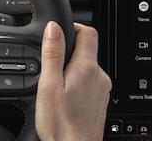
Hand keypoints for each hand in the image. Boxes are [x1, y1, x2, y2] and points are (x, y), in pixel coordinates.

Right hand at [34, 21, 111, 140]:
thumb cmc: (61, 124)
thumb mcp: (49, 85)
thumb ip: (53, 54)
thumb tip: (54, 28)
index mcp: (87, 68)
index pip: (87, 32)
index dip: (72, 27)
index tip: (57, 34)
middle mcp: (100, 77)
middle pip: (86, 50)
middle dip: (68, 52)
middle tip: (49, 66)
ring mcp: (102, 90)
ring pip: (87, 68)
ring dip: (71, 70)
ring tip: (55, 86)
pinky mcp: (100, 102)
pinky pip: (89, 83)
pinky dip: (76, 84)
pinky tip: (64, 98)